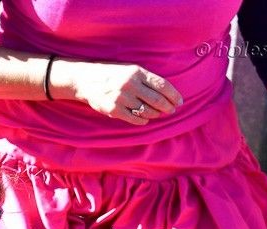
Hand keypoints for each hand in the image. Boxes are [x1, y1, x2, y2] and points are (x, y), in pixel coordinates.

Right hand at [60, 62, 181, 125]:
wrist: (86, 80)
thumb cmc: (113, 75)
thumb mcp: (130, 70)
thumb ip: (146, 80)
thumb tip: (167, 94)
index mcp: (137, 72)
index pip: (162, 85)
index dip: (173, 95)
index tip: (180, 101)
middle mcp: (130, 84)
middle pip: (157, 100)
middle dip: (168, 107)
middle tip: (172, 110)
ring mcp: (121, 98)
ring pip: (147, 111)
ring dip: (156, 114)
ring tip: (158, 114)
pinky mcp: (113, 110)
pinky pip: (135, 118)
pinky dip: (143, 120)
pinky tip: (145, 118)